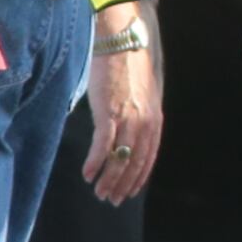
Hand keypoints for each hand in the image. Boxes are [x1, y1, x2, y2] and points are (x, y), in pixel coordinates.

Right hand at [85, 17, 162, 202]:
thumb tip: (132, 131)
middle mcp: (144, 122)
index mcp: (154, 118)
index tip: (129, 192)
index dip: (138, 177)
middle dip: (122, 184)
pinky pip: (103, 145)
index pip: (149, 157)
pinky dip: (96, 162)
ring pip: (119, 159)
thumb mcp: (143, 93)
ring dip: (108, 179)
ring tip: (98, 191)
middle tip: (110, 199)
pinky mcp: (109, 113)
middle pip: (134, 163)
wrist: (122, 41)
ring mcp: (128, 119)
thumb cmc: (129, 66)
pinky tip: (87, 174)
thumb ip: (141, 114)